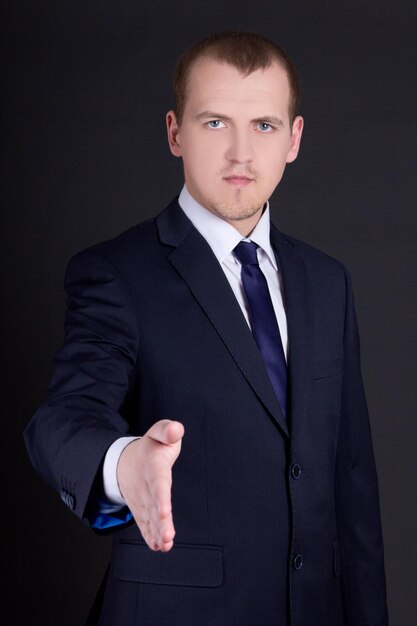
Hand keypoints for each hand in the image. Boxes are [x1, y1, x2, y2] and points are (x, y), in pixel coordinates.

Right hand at [116, 419, 183, 551]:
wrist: (124, 461)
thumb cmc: (151, 447)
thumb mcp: (158, 432)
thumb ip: (168, 430)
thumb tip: (176, 429)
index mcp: (152, 466)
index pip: (158, 483)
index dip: (161, 498)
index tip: (165, 512)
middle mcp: (145, 486)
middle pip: (153, 506)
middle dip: (160, 523)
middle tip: (168, 537)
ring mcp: (142, 500)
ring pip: (149, 518)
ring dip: (157, 533)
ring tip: (165, 545)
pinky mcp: (141, 510)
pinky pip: (145, 524)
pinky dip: (151, 536)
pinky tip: (159, 547)